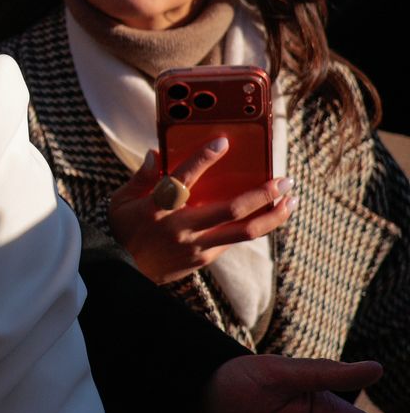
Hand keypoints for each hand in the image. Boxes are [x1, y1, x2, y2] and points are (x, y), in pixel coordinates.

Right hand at [108, 145, 292, 283]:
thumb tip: (155, 152)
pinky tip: (269, 215)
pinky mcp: (203, 259)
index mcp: (157, 207)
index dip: (203, 159)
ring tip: (291, 201)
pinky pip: (234, 240)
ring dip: (272, 216)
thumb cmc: (120, 229)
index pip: (184, 178)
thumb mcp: (121, 200)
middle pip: (230, 210)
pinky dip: (255, 227)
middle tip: (284, 180)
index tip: (224, 142)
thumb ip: (141, 177)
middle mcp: (180, 227)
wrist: (120, 271)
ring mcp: (195, 245)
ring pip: (243, 231)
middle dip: (262, 194)